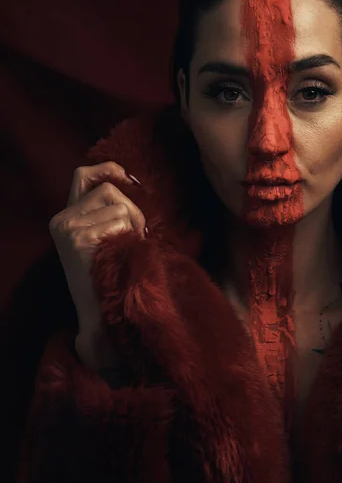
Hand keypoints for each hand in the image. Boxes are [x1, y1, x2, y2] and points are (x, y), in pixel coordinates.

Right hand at [49, 161, 146, 367]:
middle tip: (138, 234)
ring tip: (127, 249)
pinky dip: (129, 237)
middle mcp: (62, 219)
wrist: (101, 313)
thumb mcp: (107, 237)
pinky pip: (120, 221)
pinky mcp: (79, 237)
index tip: (128, 177)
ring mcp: (68, 227)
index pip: (83, 175)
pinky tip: (121, 256)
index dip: (107, 170)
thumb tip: (129, 180)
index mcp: (67, 217)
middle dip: (133, 208)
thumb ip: (109, 211)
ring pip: (119, 206)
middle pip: (109, 188)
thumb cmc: (111, 275)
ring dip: (133, 225)